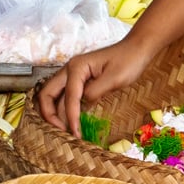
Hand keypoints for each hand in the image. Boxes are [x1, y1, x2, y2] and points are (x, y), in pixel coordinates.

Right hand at [38, 33, 153, 137]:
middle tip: (60, 132)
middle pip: (47, 94)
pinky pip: (65, 97)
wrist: (136, 49)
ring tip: (66, 131)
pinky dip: (65, 110)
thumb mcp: (115, 78)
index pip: (69, 97)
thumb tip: (82, 105)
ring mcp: (72, 75)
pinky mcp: (79, 81)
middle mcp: (69, 70)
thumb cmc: (128, 61)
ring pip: (54, 96)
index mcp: (77, 67)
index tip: (76, 133)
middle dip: (49, 114)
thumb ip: (95, 92)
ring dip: (55, 113)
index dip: (71, 117)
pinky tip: (72, 122)